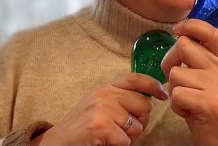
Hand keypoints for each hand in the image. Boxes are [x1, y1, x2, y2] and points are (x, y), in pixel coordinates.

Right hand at [33, 73, 168, 145]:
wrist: (55, 142)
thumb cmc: (79, 129)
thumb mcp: (97, 106)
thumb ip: (118, 100)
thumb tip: (147, 100)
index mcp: (105, 88)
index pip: (134, 78)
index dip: (152, 85)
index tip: (162, 94)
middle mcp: (105, 94)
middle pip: (143, 104)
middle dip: (140, 121)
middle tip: (123, 130)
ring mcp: (103, 109)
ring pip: (136, 126)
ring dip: (128, 137)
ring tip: (110, 137)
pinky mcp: (102, 126)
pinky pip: (125, 140)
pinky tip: (104, 142)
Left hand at [160, 19, 217, 145]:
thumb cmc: (205, 107)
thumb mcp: (206, 79)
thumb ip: (197, 59)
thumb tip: (178, 36)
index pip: (211, 32)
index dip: (191, 25)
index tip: (176, 30)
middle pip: (182, 45)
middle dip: (168, 62)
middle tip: (174, 79)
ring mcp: (217, 86)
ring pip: (175, 73)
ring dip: (172, 90)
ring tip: (186, 101)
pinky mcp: (210, 103)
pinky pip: (177, 95)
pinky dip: (176, 106)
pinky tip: (188, 112)